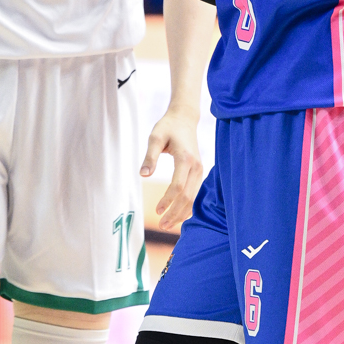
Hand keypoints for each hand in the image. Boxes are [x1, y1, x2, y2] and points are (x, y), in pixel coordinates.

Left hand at [140, 106, 202, 230]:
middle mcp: (196, 166)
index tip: (157, 210)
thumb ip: (150, 156)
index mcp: (185, 158)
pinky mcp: (198, 171)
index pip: (178, 186)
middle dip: (176, 213)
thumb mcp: (155, 137)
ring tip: (168, 224)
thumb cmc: (168, 126)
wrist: (184, 118)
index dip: (168, 200)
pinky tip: (178, 215)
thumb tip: (144, 175)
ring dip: (182, 213)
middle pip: (188, 196)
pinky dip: (188, 205)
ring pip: (194, 197)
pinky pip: (195, 192)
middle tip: (162, 225)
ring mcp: (199, 169)